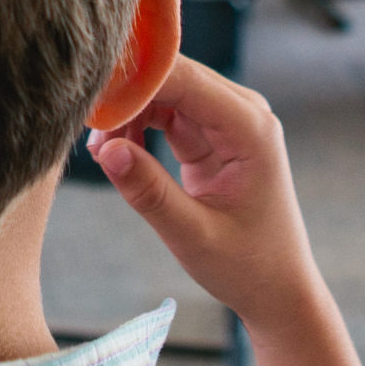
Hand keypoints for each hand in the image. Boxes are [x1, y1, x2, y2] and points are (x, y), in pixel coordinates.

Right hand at [88, 58, 330, 336]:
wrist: (278, 289)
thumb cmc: (247, 266)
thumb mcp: (193, 236)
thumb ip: (150, 192)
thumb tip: (106, 150)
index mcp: (250, 128)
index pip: (184, 78)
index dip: (135, 82)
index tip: (91, 104)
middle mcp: (242, 112)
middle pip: (172, 76)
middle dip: (126, 97)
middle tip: (86, 132)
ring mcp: (226, 120)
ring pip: (164, 91)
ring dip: (127, 113)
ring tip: (99, 153)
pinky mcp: (210, 134)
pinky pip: (164, 112)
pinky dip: (136, 127)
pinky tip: (115, 154)